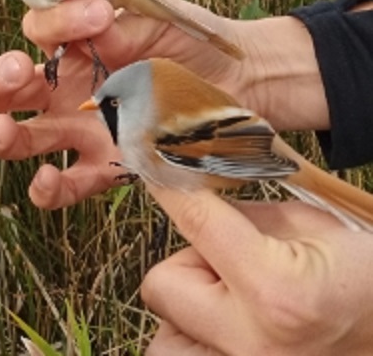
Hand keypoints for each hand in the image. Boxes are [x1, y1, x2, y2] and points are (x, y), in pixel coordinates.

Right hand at [0, 0, 327, 207]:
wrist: (241, 79)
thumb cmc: (192, 38)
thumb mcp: (152, 10)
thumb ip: (115, 12)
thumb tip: (88, 16)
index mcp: (73, 44)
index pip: (38, 31)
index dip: (56, 22)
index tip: (98, 17)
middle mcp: (66, 87)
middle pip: (6, 88)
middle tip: (18, 71)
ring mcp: (80, 131)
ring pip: (21, 139)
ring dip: (3, 137)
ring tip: (4, 132)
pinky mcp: (104, 167)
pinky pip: (65, 185)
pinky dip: (48, 189)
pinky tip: (47, 180)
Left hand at [141, 185, 372, 354]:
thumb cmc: (363, 279)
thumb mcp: (310, 226)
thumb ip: (241, 214)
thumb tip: (186, 196)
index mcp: (276, 290)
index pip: (197, 221)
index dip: (171, 189)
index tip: (154, 167)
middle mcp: (251, 343)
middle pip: (161, 285)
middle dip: (187, 267)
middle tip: (231, 267)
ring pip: (162, 335)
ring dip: (187, 312)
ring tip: (234, 306)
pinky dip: (194, 341)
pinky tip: (233, 329)